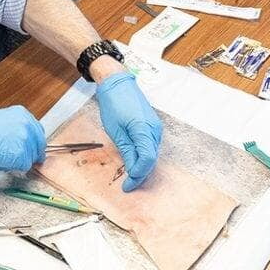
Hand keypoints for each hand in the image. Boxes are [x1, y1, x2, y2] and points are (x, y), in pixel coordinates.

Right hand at [0, 105, 46, 170]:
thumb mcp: (1, 120)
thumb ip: (15, 128)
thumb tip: (21, 140)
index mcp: (22, 113)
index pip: (37, 130)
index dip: (33, 142)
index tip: (31, 149)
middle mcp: (27, 124)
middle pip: (39, 144)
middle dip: (31, 154)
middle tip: (21, 159)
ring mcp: (26, 139)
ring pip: (31, 157)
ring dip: (19, 161)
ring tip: (2, 157)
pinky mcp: (22, 154)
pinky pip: (24, 166)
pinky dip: (14, 167)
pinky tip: (1, 161)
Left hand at [96, 72, 162, 191]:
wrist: (117, 83)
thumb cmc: (114, 103)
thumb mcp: (116, 131)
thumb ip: (127, 151)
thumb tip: (132, 171)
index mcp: (144, 130)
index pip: (147, 161)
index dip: (138, 176)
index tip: (127, 186)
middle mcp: (154, 130)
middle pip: (151, 160)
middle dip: (140, 174)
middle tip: (127, 185)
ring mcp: (155, 128)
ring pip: (151, 154)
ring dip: (142, 166)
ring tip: (129, 176)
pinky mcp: (152, 126)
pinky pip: (150, 146)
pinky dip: (143, 156)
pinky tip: (134, 160)